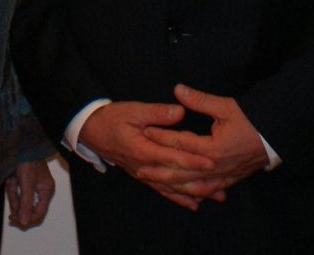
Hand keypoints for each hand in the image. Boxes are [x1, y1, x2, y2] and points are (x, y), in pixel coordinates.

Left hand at [6, 159, 55, 228]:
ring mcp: (32, 185)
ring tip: (11, 181)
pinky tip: (11, 179)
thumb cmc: (28, 161)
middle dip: (17, 203)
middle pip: (28, 207)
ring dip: (13, 193)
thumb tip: (25, 221)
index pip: (38, 213)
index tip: (14, 219)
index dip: (27, 219)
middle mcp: (41, 190)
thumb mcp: (27, 183)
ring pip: (20, 198)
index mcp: (46, 191)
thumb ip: (26, 203)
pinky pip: (16, 190)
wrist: (22, 144)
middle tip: (9, 208)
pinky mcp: (24, 181)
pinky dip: (12, 187)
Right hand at [78, 100, 215, 209]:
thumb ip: (157, 113)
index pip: (172, 157)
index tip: (210, 161)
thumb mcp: (133, 110)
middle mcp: (144, 167)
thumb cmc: (112, 118)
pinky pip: (162, 190)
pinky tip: (193, 203)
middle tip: (221, 182)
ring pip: (171, 188)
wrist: (91, 131)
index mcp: (143, 149)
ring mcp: (143, 174)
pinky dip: (178, 198)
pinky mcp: (142, 176)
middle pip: (175, 177)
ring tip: (215, 195)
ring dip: (193, 192)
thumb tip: (179, 112)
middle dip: (199, 180)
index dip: (192, 160)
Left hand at [140, 84, 268, 201]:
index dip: (161, 136)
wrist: (275, 137)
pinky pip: (207, 191)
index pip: (180, 143)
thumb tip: (177, 89)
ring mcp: (222, 176)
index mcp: (213, 148)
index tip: (144, 131)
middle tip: (139, 168)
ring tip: (155, 183)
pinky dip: (194, 194)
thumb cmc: (251, 120)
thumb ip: (200, 100)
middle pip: (181, 171)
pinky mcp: (229, 180)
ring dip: (172, 185)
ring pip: (192, 186)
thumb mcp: (226, 106)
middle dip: (159, 170)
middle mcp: (215, 166)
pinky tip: (184, 195)